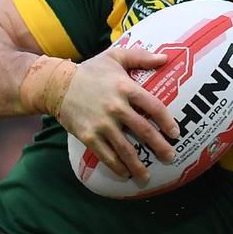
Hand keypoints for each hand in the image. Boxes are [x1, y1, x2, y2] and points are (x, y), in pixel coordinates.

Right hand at [57, 47, 178, 181]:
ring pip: (125, 148)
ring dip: (138, 165)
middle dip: (159, 146)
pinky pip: (106, 155)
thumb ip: (141, 57)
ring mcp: (102, 124)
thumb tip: (165, 58)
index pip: (153, 106)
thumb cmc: (91, 70)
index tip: (175, 133)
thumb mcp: (116, 56)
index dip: (167, 121)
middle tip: (171, 157)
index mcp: (126, 88)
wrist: (57, 84)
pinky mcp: (88, 136)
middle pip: (143, 130)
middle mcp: (116, 107)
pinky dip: (117, 167)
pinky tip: (125, 174)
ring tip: (147, 177)